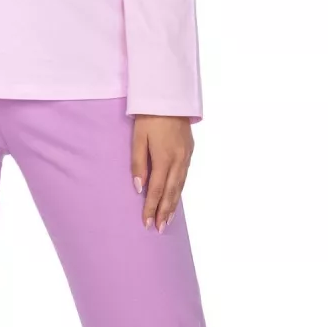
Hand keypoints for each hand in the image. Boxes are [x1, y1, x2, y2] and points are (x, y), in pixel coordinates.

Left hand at [131, 115, 193, 230]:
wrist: (170, 97)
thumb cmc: (149, 117)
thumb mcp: (137, 138)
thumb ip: (138, 163)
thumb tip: (138, 188)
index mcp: (164, 158)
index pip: (156, 190)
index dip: (151, 208)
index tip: (146, 223)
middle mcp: (178, 160)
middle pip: (171, 192)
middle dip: (164, 212)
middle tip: (159, 229)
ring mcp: (186, 156)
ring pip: (180, 186)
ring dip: (173, 204)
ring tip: (167, 220)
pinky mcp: (189, 152)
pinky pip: (184, 177)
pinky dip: (179, 190)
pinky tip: (175, 198)